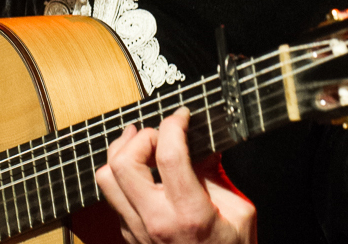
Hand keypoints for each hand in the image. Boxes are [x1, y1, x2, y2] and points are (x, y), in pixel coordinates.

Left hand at [95, 107, 255, 243]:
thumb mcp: (240, 213)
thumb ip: (217, 176)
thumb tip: (202, 146)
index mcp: (189, 214)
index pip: (168, 155)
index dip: (173, 125)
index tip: (181, 116)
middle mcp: (156, 221)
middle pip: (123, 163)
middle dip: (140, 137)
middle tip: (157, 133)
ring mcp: (137, 230)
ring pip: (106, 178)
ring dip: (120, 152)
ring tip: (139, 142)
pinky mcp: (129, 234)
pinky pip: (112, 196)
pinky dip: (121, 175)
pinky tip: (140, 170)